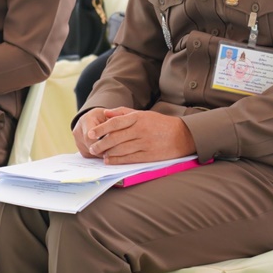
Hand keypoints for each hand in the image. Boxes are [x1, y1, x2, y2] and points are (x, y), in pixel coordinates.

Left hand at [73, 107, 195, 164]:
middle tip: (91, 147)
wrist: (182, 136)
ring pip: (120, 149)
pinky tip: (109, 160)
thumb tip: (106, 113)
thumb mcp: (143, 114)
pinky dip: (117, 160)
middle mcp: (140, 130)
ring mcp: (144, 143)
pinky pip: (129, 158)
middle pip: (115, 137)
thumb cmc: (160, 123)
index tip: (90, 134)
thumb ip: (123, 112)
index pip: (115, 123)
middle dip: (101, 143)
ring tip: (98, 154)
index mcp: (138, 118)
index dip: (101, 129)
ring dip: (107, 152)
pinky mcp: (148, 155)